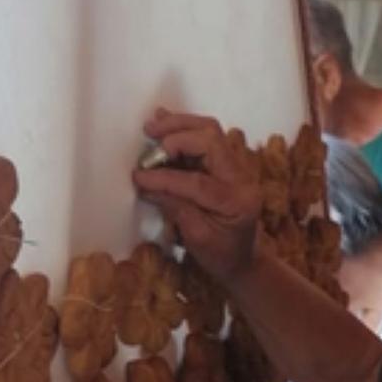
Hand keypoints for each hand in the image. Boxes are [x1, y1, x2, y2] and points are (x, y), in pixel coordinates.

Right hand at [132, 108, 261, 282]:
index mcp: (237, 201)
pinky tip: (164, 123)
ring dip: (180, 126)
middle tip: (149, 137)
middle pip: (212, 140)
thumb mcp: (196, 238)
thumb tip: (147, 183)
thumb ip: (175, 207)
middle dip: (177, 135)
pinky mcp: (227, 164)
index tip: (138, 176)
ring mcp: (237, 168)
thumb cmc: (220, 255)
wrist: (242, 259)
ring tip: (153, 126)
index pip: (197, 182)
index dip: (164, 177)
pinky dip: (184, 130)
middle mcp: (242, 178)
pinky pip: (208, 138)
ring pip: (211, 132)